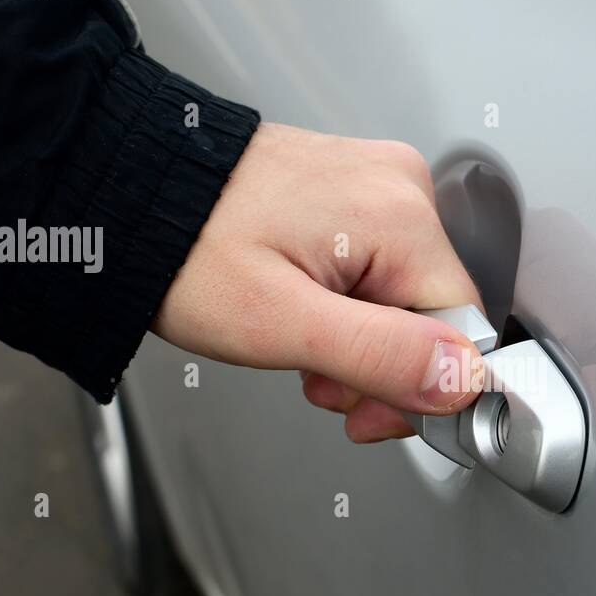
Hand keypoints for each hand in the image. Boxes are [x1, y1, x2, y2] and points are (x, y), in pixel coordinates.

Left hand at [152, 122, 485, 441]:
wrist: (130, 193)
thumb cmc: (188, 250)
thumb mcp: (283, 324)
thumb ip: (382, 356)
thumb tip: (465, 381)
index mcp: (400, 216)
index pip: (464, 331)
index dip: (421, 389)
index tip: (367, 411)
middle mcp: (401, 186)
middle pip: (435, 315)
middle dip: (381, 367)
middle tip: (318, 378)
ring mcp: (379, 184)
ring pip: (406, 299)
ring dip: (361, 343)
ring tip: (300, 343)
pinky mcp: (356, 191)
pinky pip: (381, 271)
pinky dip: (348, 307)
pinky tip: (305, 309)